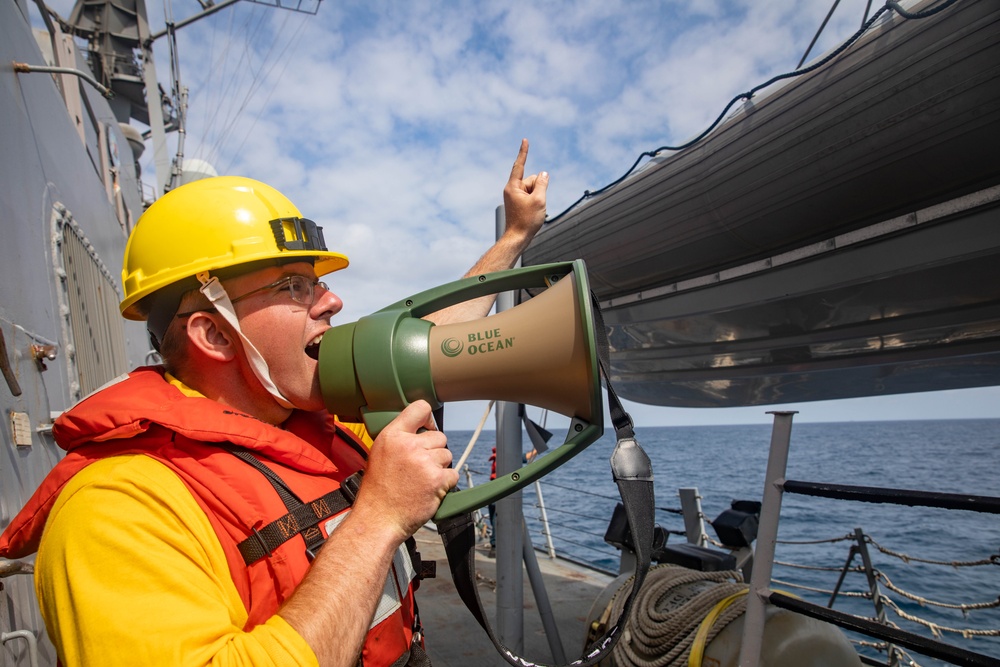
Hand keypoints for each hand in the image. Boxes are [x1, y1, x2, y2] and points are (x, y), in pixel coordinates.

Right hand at [355, 401, 457, 540]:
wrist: (378, 519)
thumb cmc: (379, 490)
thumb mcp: (380, 453)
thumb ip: (400, 439)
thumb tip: (423, 430)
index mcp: (392, 436)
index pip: (420, 408)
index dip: (428, 419)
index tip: (428, 428)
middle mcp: (408, 445)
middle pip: (440, 436)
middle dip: (434, 451)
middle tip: (418, 468)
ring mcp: (424, 462)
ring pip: (447, 455)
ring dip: (439, 468)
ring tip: (421, 480)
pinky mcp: (437, 480)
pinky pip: (453, 474)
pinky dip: (445, 483)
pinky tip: (429, 490)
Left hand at [503, 138, 548, 240]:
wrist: (517, 238)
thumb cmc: (526, 221)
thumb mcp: (539, 200)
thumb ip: (542, 183)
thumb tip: (544, 173)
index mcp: (513, 186)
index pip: (520, 165)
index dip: (524, 152)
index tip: (525, 140)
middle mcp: (512, 189)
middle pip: (532, 179)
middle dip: (538, 188)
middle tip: (534, 205)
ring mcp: (515, 196)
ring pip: (533, 188)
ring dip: (538, 197)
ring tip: (532, 211)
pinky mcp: (518, 202)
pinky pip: (531, 196)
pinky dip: (535, 201)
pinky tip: (532, 212)